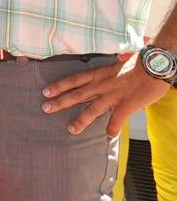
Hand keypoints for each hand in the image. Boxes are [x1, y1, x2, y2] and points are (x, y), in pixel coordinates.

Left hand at [42, 53, 169, 135]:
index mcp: (99, 74)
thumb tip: (101, 78)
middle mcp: (102, 85)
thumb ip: (106, 74)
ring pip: (92, 110)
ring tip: (71, 129)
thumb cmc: (138, 64)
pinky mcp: (127, 105)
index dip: (59, 86)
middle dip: (60, 102)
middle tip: (45, 108)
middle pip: (77, 95)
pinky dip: (112, 128)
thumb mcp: (116, 66)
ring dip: (81, 120)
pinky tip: (108, 135)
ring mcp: (114, 96)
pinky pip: (117, 120)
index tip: (45, 91)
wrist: (155, 66)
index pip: (74, 80)